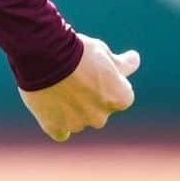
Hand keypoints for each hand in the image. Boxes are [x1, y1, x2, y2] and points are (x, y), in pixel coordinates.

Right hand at [18, 34, 140, 141]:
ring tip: (55, 83)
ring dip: (71, 107)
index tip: (92, 69)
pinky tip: (49, 105)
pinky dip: (56, 121)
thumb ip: (121, 64)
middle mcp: (101, 117)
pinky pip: (60, 130)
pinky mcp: (55, 127)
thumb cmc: (77, 50)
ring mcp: (78, 124)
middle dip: (88, 97)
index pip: (119, 95)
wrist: (44, 54)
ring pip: (78, 119)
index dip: (106, 81)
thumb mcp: (102, 51)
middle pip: (97, 109)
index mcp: (118, 98)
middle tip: (72, 74)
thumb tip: (134, 60)